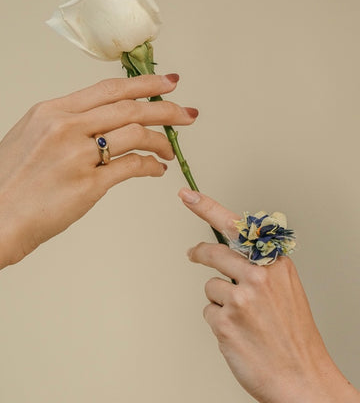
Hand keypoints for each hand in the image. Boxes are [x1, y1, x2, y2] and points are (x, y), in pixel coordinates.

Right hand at [0, 74, 197, 268]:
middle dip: (166, 109)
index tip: (168, 82)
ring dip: (161, 141)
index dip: (144, 84)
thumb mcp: (32, 135)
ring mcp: (78, 156)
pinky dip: (151, 166)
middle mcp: (66, 127)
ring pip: (136, 134)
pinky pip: (132, 167)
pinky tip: (157, 169)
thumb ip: (66, 123)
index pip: (109, 89)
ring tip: (170, 149)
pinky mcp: (88, 185)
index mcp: (52, 111)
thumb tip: (99, 121)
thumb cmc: (10, 180)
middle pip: (130, 108)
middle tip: (186, 113)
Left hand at [178, 188, 359, 402]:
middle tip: (192, 253)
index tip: (187, 195)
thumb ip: (259, 267)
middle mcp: (258, 276)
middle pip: (213, 252)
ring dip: (219, 301)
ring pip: (210, 286)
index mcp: (275, 263)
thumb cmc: (292, 334)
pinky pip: (209, 311)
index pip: (237, 227)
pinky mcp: (225, 322)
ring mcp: (240, 299)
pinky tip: (239, 334)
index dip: (207, 207)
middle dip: (199, 253)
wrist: (303, 378)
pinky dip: (219, 322)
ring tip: (244, 320)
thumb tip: (229, 254)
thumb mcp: (285, 289)